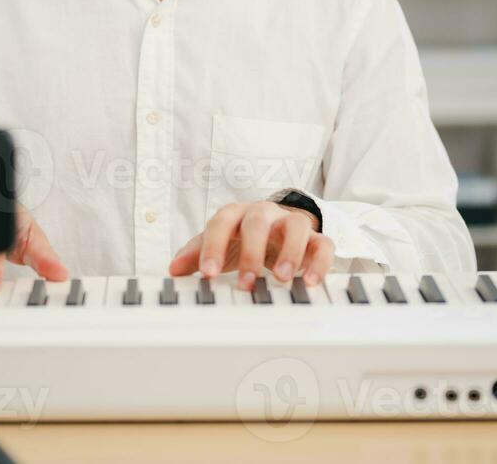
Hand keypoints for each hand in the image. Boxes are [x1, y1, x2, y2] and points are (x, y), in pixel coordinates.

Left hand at [169, 199, 332, 290]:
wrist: (278, 227)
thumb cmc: (242, 237)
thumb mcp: (219, 244)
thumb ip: (196, 254)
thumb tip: (173, 269)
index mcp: (236, 214)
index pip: (221, 222)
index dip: (213, 246)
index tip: (208, 273)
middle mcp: (264, 213)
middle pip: (258, 222)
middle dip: (251, 253)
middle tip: (245, 283)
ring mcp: (291, 223)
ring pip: (295, 226)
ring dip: (289, 253)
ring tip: (280, 279)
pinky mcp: (315, 238)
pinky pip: (323, 244)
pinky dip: (319, 262)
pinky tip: (310, 282)